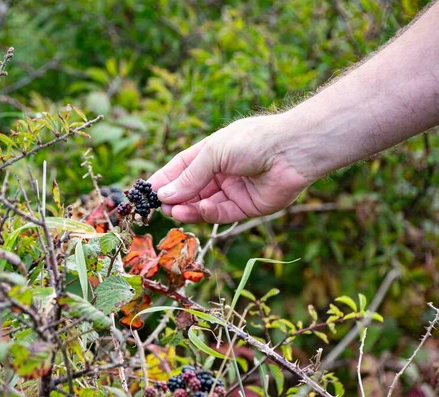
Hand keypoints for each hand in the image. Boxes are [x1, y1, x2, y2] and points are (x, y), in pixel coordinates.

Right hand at [148, 114, 311, 223]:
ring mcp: (234, 190)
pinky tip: (200, 209)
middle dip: (175, 198)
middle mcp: (221, 172)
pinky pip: (223, 213)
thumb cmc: (252, 141)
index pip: (181, 168)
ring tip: (173, 212)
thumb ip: (190, 176)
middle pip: (191, 189)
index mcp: (212, 153)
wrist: (292, 151)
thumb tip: (164, 195)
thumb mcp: (214, 153)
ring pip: (204, 204)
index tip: (147, 191)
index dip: (165, 180)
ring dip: (188, 208)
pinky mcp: (247, 207)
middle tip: (159, 207)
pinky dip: (209, 213)